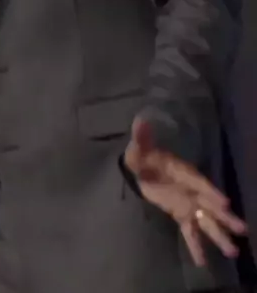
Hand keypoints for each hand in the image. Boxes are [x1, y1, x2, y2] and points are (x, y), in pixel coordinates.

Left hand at [124, 117, 246, 266]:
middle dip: (225, 217)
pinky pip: (190, 231)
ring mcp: (188, 203)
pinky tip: (203, 262)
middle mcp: (191, 190)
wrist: (140, 167)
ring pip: (206, 220)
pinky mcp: (180, 214)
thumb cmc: (143, 155)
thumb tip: (140, 120)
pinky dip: (196, 245)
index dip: (212, 192)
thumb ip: (141, 137)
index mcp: (184, 172)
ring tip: (233, 251)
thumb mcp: (139, 147)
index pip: (201, 183)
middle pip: (211, 205)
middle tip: (243, 230)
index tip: (226, 203)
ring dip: (218, 235)